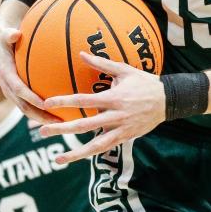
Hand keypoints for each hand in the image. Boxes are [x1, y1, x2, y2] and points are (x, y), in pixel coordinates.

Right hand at [0, 16, 58, 124]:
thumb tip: (14, 34)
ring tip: (62, 124)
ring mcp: (12, 92)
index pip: (18, 88)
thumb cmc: (4, 37)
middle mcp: (7, 86)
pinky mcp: (17, 93)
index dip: (30, 97)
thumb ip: (9, 34)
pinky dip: (43, 112)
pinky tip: (60, 114)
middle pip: (23, 106)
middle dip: (40, 115)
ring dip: (43, 118)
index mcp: (5, 73)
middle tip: (58, 122)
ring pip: (27, 109)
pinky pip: (30, 105)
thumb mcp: (4, 33)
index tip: (45, 103)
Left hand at [39, 52, 165, 163]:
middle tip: (42, 131)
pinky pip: (106, 148)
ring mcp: (121, 129)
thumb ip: (102, 64)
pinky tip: (77, 158)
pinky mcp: (126, 137)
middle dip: (62, 129)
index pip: (85, 100)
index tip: (47, 102)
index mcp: (114, 98)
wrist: (168, 100)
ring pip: (95, 145)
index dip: (65, 101)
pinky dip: (91, 154)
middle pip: (84, 125)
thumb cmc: (144, 82)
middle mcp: (116, 115)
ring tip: (58, 159)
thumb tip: (80, 53)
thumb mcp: (125, 70)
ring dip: (75, 153)